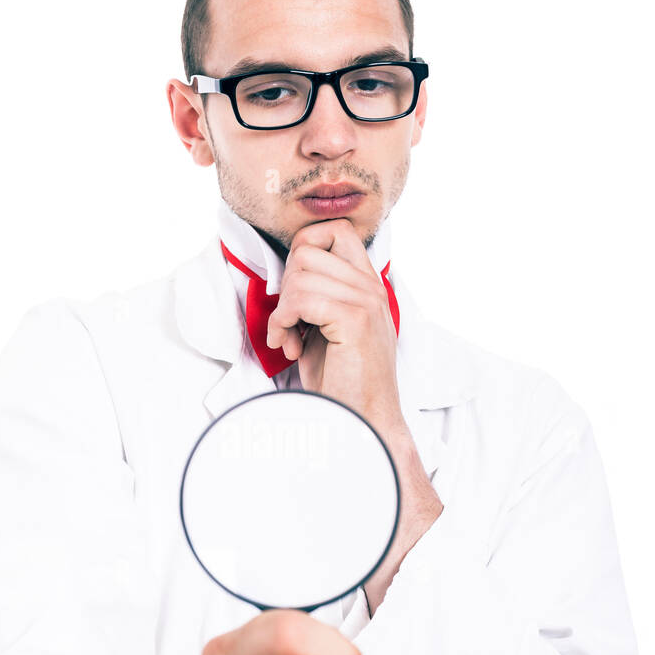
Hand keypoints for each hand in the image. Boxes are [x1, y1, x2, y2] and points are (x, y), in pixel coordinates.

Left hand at [266, 218, 401, 435]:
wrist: (363, 423)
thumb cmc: (342, 383)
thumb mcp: (329, 329)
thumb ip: (319, 297)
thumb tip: (291, 272)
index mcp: (369, 286)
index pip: (334, 230)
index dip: (303, 250)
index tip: (295, 291)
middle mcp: (372, 288)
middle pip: (308, 249)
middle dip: (286, 285)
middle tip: (289, 323)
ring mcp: (367, 302)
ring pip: (300, 273)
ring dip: (282, 309)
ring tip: (288, 340)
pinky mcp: (356, 320)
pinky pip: (300, 300)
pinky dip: (281, 323)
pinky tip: (287, 348)